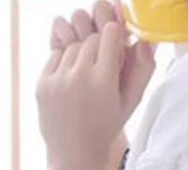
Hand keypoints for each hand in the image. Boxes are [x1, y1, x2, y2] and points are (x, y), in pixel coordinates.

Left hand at [37, 0, 155, 169]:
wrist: (74, 154)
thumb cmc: (107, 125)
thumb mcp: (131, 99)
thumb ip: (143, 67)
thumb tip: (146, 38)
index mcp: (104, 80)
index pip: (110, 33)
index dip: (115, 36)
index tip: (116, 41)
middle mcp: (80, 77)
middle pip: (91, 38)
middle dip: (99, 45)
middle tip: (101, 61)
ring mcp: (58, 81)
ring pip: (73, 45)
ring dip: (81, 53)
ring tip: (86, 73)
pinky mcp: (42, 84)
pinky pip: (55, 55)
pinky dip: (64, 61)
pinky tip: (70, 78)